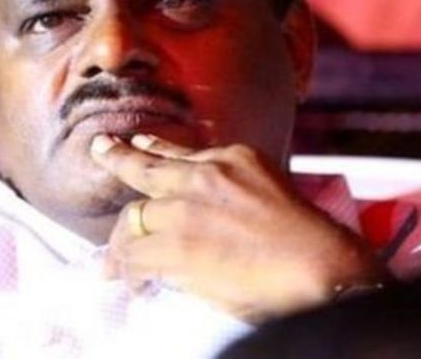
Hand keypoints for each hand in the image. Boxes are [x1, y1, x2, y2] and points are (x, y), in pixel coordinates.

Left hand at [91, 133, 385, 321]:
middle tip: (100, 150)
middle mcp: (204, 175)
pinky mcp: (176, 244)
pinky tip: (124, 278)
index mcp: (231, 158)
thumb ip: (235, 190)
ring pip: (134, 219)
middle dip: (118, 159)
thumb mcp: (271, 188)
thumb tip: (211, 214)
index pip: (179, 152)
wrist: (320, 263)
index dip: (152, 147)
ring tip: (108, 262)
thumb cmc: (309, 238)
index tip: (135, 142)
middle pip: (145, 170)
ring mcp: (186, 209)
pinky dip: (127, 269)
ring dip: (120, 242)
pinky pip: (136, 256)